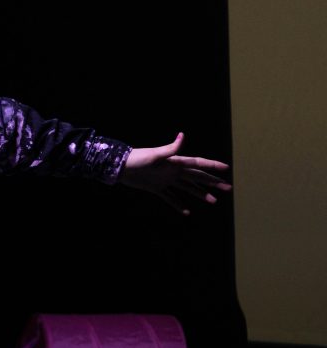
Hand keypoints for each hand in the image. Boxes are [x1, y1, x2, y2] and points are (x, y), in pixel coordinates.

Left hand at [117, 132, 231, 215]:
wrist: (119, 167)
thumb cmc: (136, 158)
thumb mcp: (154, 155)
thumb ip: (170, 149)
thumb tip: (183, 135)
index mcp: (174, 162)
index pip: (198, 164)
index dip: (212, 166)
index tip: (227, 168)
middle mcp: (173, 171)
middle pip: (197, 177)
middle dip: (212, 182)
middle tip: (228, 188)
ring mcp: (165, 180)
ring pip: (187, 188)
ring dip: (200, 194)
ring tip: (214, 201)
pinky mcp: (156, 188)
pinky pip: (170, 198)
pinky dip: (178, 204)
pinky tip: (187, 212)